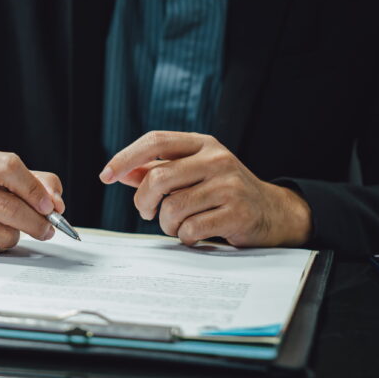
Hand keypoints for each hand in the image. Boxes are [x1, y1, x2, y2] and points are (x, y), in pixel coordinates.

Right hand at [0, 149, 65, 266]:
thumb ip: (33, 183)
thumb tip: (56, 204)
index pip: (8, 167)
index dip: (35, 189)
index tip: (51, 206)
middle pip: (8, 206)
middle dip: (36, 222)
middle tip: (47, 229)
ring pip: (0, 233)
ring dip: (12, 236)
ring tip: (3, 230)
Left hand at [99, 131, 311, 246]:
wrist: (272, 213)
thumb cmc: (224, 192)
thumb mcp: (194, 173)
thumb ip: (159, 170)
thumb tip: (123, 171)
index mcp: (202, 144)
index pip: (155, 141)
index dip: (125, 158)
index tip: (106, 176)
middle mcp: (216, 159)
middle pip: (157, 179)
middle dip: (143, 202)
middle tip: (148, 212)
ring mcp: (229, 185)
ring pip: (171, 208)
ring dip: (166, 224)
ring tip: (179, 224)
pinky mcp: (236, 213)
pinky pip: (189, 229)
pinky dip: (185, 236)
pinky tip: (196, 234)